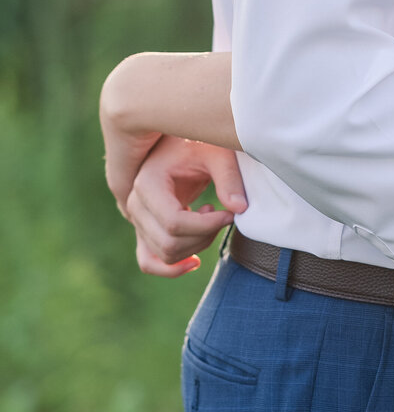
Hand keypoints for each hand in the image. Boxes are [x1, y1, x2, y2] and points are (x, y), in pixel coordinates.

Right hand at [122, 136, 246, 277]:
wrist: (181, 143)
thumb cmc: (200, 144)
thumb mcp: (218, 154)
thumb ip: (229, 179)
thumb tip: (241, 209)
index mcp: (147, 183)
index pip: (174, 222)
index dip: (207, 226)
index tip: (231, 214)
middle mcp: (135, 203)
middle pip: (169, 243)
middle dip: (204, 236)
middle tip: (223, 215)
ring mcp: (136, 219)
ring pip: (164, 254)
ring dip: (196, 246)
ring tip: (210, 219)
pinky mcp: (144, 229)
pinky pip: (148, 261)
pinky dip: (171, 268)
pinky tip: (195, 260)